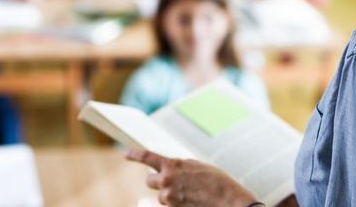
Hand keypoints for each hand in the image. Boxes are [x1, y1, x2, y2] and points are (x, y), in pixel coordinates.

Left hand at [126, 149, 255, 206]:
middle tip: (171, 182)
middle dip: (158, 181)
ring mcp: (169, 198)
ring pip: (161, 196)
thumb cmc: (218, 182)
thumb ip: (181, 166)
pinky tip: (190, 202)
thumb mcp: (198, 166)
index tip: (126, 154)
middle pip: (150, 180)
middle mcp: (166, 181)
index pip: (147, 157)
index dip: (135, 155)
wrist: (228, 202)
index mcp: (172, 165)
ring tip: (189, 195)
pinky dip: (176, 205)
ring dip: (170, 195)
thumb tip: (171, 169)